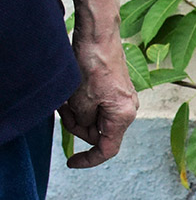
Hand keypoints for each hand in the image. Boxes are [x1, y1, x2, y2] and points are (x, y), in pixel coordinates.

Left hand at [58, 30, 138, 168]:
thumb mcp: (81, 101)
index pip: (108, 149)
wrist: (99, 37)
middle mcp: (127, 109)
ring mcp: (122, 99)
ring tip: (67, 97)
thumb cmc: (93, 66)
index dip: (89, 160)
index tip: (71, 162)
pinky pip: (96, 106)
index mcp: (124, 115)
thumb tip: (86, 126)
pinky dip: (82, 104)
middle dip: (77, 125)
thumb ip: (84, 122)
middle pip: (98, 133)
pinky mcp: (114, 90)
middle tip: (63, 110)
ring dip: (77, 112)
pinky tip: (74, 92)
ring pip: (94, 119)